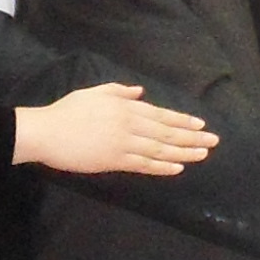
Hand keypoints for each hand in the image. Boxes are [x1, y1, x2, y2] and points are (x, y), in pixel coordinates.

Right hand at [13, 81, 216, 176]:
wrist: (45, 131)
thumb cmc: (67, 111)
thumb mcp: (94, 92)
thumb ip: (119, 91)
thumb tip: (141, 92)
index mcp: (125, 106)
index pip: (161, 114)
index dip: (182, 121)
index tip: (201, 125)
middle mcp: (129, 124)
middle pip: (166, 132)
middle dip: (192, 137)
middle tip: (213, 141)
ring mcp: (123, 143)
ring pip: (160, 149)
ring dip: (184, 152)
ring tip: (203, 154)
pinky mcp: (114, 160)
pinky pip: (144, 164)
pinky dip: (162, 167)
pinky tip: (178, 168)